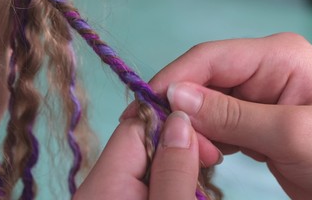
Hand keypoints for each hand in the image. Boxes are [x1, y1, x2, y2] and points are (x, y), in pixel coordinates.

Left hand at [74, 111, 217, 199]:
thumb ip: (173, 170)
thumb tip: (178, 119)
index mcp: (104, 184)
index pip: (135, 127)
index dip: (172, 123)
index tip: (207, 138)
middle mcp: (99, 186)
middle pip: (140, 144)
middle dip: (178, 146)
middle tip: (212, 160)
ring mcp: (107, 196)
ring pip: (146, 163)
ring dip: (177, 166)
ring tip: (200, 181)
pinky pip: (143, 181)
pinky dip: (167, 182)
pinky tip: (183, 188)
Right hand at [149, 33, 311, 198]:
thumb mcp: (291, 133)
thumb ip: (231, 114)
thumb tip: (175, 96)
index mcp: (277, 56)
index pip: (211, 58)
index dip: (175, 79)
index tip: (147, 106)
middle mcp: (264, 70)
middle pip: (204, 82)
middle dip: (185, 111)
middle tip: (172, 142)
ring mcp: (258, 98)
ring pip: (206, 106)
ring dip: (196, 130)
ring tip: (199, 156)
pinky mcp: (254, 123)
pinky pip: (217, 126)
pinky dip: (207, 141)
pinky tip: (210, 157)